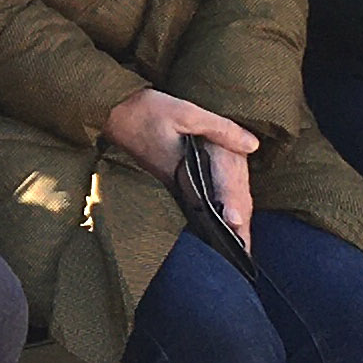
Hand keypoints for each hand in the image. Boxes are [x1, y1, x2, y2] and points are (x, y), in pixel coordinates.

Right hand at [101, 86, 257, 254]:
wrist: (109, 109)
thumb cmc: (145, 111)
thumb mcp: (186, 113)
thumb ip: (220, 129)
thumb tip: (253, 145)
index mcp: (184, 173)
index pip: (213, 206)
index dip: (231, 225)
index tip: (244, 247)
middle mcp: (176, 182)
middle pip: (207, 212)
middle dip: (227, 232)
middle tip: (246, 253)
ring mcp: (169, 180)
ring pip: (199, 204)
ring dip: (216, 219)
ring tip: (237, 239)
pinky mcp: (164, 172)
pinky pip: (191, 193)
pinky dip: (205, 202)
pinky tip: (213, 207)